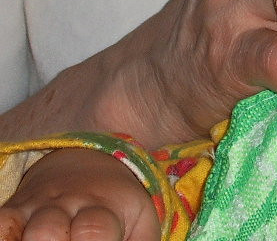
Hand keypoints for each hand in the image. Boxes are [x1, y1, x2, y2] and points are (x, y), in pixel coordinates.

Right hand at [0, 149, 157, 240]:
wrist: (88, 164)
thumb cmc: (118, 206)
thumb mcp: (141, 222)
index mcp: (103, 207)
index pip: (94, 230)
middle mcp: (64, 205)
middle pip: (47, 232)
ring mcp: (34, 208)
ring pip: (13, 229)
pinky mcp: (12, 212)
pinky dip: (2, 238)